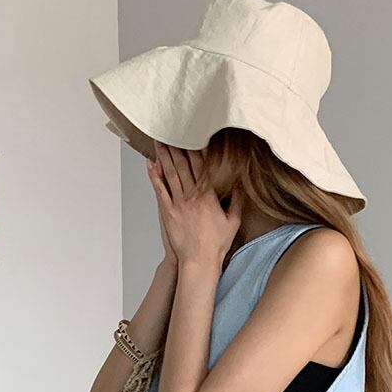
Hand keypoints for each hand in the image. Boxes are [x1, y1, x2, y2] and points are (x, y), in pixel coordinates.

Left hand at [148, 139, 241, 269]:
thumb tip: (239, 184)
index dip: (195, 149)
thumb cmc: (216, 244)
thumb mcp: (233, 221)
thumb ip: (236, 201)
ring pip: (169, 173)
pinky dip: (154, 175)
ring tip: (159, 141)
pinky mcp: (167, 211)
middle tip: (170, 131)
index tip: (191, 135)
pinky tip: (151, 164)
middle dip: (176, 146)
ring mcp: (177, 203)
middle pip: (182, 165)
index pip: (201, 166)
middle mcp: (191, 196)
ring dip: (164, 155)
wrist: (198, 261)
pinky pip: (159, 189)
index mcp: (208, 196)